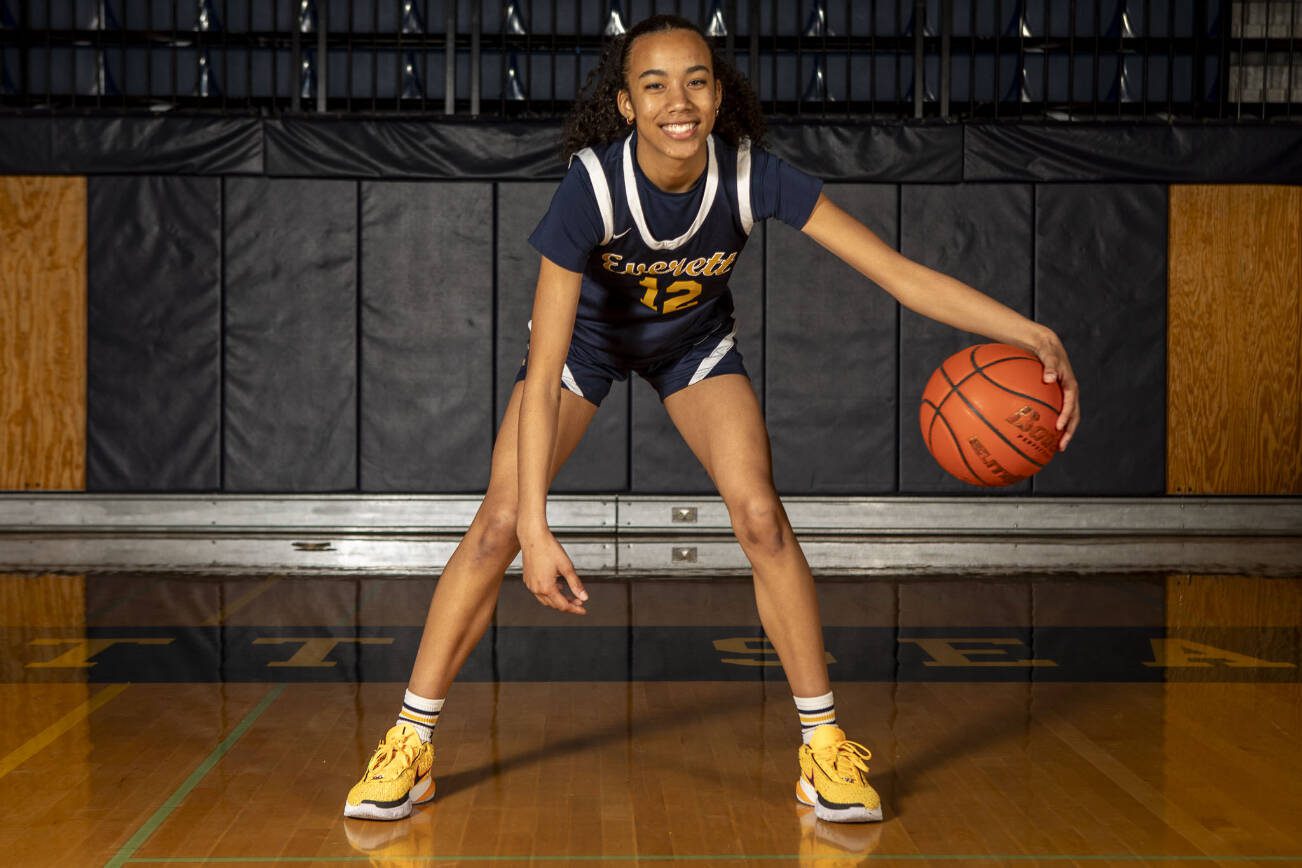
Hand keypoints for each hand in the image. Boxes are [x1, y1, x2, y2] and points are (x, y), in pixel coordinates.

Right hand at [519, 528, 588, 615]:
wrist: (532, 536)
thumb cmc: (548, 548)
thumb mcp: (566, 567)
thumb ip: (575, 584)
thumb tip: (583, 597)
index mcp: (546, 587)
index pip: (563, 605)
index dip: (575, 609)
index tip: (583, 610)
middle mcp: (536, 588)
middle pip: (554, 604)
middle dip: (567, 605)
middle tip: (579, 602)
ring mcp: (530, 584)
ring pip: (546, 600)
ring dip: (558, 599)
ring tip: (570, 595)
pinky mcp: (528, 579)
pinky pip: (540, 592)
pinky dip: (550, 592)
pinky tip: (558, 586)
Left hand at [1032, 330, 1080, 450]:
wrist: (1046, 345)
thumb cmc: (1046, 350)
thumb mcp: (1048, 354)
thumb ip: (1049, 365)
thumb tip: (1048, 377)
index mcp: (1070, 385)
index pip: (1071, 404)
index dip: (1066, 416)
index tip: (1058, 427)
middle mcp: (1069, 393)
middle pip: (1072, 417)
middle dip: (1068, 433)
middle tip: (1060, 447)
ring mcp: (1062, 397)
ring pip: (1064, 418)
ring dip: (1060, 433)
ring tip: (1052, 448)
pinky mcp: (1054, 398)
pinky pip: (1051, 413)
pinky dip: (1047, 423)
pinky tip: (1035, 434)